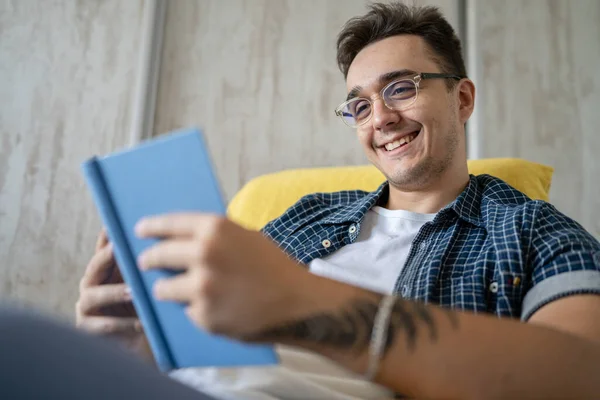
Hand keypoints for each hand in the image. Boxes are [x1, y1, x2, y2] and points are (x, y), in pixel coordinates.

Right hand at [76, 229, 151, 359]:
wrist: (142, 344)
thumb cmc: (147, 308)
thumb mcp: (150, 284)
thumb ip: (152, 265)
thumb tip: (171, 239)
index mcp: (107, 270)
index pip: (105, 247)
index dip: (108, 235)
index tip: (116, 222)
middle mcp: (93, 284)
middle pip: (95, 266)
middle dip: (106, 257)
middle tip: (118, 249)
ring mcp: (87, 307)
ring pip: (94, 296)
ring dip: (113, 292)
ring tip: (132, 291)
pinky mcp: (89, 329)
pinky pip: (103, 326)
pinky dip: (122, 324)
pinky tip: (140, 323)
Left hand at [135, 213, 317, 340]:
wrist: (298, 300)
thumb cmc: (272, 265)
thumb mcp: (243, 236)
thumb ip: (211, 236)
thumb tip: (174, 239)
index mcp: (215, 228)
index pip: (169, 223)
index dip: (151, 227)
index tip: (139, 231)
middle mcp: (204, 254)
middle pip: (158, 256)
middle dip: (149, 260)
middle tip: (146, 262)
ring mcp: (202, 288)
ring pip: (162, 289)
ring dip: (168, 289)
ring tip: (186, 289)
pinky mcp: (204, 316)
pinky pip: (186, 311)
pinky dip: (195, 309)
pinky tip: (217, 306)